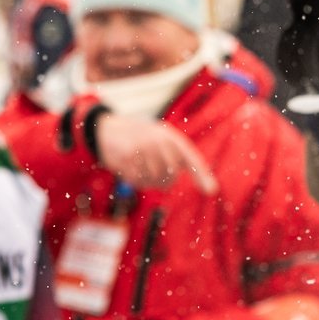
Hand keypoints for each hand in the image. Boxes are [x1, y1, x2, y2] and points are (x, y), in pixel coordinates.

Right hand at [95, 113, 218, 194]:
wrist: (107, 130)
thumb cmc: (140, 139)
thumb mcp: (161, 140)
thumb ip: (182, 159)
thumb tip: (210, 188)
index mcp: (170, 136)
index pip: (191, 158)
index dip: (201, 175)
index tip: (211, 190)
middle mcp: (158, 141)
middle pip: (172, 175)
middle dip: (165, 178)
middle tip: (154, 168)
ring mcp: (142, 149)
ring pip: (155, 181)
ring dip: (149, 179)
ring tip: (140, 165)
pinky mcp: (127, 159)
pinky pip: (139, 181)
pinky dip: (136, 179)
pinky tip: (130, 168)